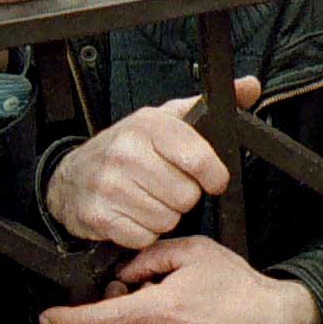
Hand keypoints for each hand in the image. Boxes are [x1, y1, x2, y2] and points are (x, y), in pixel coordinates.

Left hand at [38, 235, 322, 323]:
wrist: (274, 323)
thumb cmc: (238, 285)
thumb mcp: (197, 252)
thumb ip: (151, 257)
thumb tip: (122, 274)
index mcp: (161, 310)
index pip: (100, 319)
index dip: (68, 319)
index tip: (48, 318)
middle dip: (127, 309)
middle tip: (158, 294)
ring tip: (183, 314)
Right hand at [45, 78, 259, 247]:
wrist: (72, 176)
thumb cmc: (130, 147)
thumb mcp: (169, 118)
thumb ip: (210, 106)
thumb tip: (250, 86)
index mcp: (149, 126)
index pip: (198, 159)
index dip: (214, 176)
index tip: (213, 180)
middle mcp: (126, 153)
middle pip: (186, 196)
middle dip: (184, 196)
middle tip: (169, 186)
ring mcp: (109, 185)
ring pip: (167, 219)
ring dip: (165, 215)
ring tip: (150, 198)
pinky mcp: (97, 215)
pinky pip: (144, 237)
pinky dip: (144, 232)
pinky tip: (134, 214)